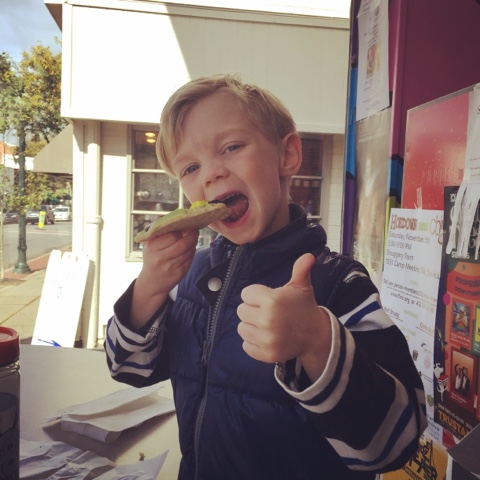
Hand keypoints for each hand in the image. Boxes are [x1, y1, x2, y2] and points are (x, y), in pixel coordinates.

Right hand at [130, 229, 198, 327]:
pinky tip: (191, 248)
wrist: (151, 283)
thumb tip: (167, 217)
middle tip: (195, 230)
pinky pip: (191, 259)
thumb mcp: (149, 245)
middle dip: (192, 235)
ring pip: (189, 251)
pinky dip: (193, 251)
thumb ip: (158, 232)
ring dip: (194, 243)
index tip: (185, 225)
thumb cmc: (151, 259)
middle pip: (183, 243)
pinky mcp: (180, 273)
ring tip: (193, 237)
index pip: (172, 235)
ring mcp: (172, 266)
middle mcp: (162, 258)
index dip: (181, 229)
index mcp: (153, 248)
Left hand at [237, 253, 330, 378]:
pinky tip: (267, 337)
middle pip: (241, 310)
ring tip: (267, 324)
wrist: (315, 336)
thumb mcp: (302, 287)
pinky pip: (246, 345)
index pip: (246, 294)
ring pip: (242, 328)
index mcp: (272, 300)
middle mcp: (267, 320)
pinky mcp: (265, 354)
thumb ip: (300, 269)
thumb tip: (308, 255)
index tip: (268, 299)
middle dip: (253, 310)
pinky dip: (254, 342)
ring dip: (252, 326)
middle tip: (268, 312)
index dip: (256, 295)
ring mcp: (266, 339)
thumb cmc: (303, 306)